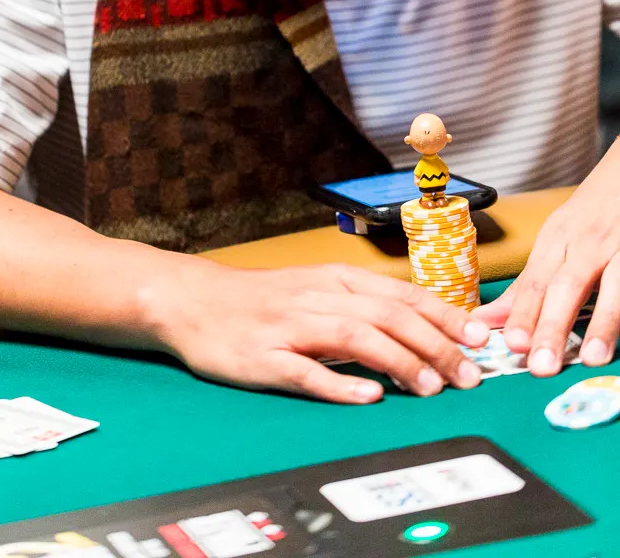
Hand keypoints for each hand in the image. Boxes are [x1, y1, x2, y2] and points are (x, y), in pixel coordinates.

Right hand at [139, 259, 488, 402]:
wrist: (195, 300)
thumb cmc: (262, 298)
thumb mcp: (316, 289)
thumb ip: (362, 305)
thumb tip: (420, 328)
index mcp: (335, 280)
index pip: (401, 293)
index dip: (444, 315)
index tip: (480, 338)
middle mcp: (318, 297)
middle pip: (387, 315)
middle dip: (434, 344)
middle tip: (467, 376)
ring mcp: (291, 327)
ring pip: (354, 337)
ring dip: (399, 361)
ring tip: (430, 387)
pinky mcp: (264, 357)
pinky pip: (306, 371)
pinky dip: (339, 383)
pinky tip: (367, 396)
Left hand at [473, 146, 619, 375]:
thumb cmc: (588, 216)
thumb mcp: (553, 242)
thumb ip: (526, 285)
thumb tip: (484, 320)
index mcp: (556, 242)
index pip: (534, 283)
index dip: (522, 314)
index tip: (510, 345)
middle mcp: (586, 245)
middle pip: (565, 287)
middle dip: (551, 326)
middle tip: (540, 364)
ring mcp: (619, 248)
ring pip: (610, 287)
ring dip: (601, 323)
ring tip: (589, 358)